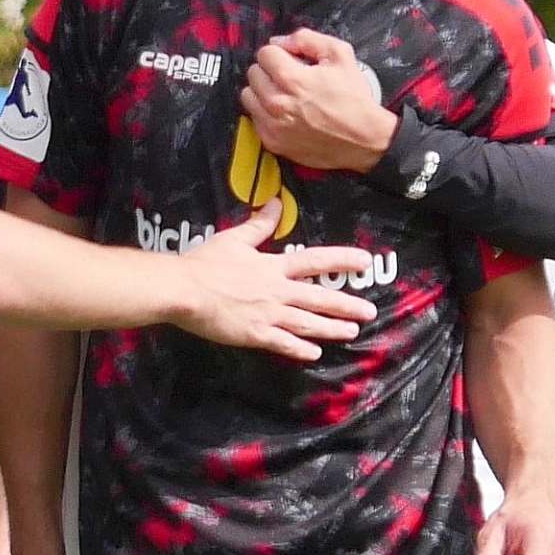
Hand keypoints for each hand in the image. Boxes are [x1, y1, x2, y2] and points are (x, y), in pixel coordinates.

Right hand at [172, 202, 377, 362]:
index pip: (315, 261)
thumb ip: (259, 224)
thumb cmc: (205, 262)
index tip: (365, 261)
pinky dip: (302, 349)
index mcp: (272, 266)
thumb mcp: (234, 238)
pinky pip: (285, 344)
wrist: (185, 289)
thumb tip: (277, 201)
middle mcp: (277, 291)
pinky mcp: (256, 335)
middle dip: (347, 305)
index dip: (342, 260)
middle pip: (319, 298)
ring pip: (308, 323)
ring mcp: (269, 315)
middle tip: (369, 311)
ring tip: (352, 332)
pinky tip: (315, 353)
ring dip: (332, 328)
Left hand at [240, 30, 398, 171]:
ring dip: (262, 91)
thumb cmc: (354, 99)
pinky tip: (285, 112)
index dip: (279, 53)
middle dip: (270, 70)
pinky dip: (265, 113)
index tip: (289, 60)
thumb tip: (281, 41)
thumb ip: (307, 39)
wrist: (364, 139)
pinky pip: (254, 119)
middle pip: (253, 73)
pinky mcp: (272, 141)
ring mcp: (272, 124)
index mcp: (291, 79)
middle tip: (289, 77)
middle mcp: (277, 102)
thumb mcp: (340, 55)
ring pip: (248, 96)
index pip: (264, 54)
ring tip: (284, 94)